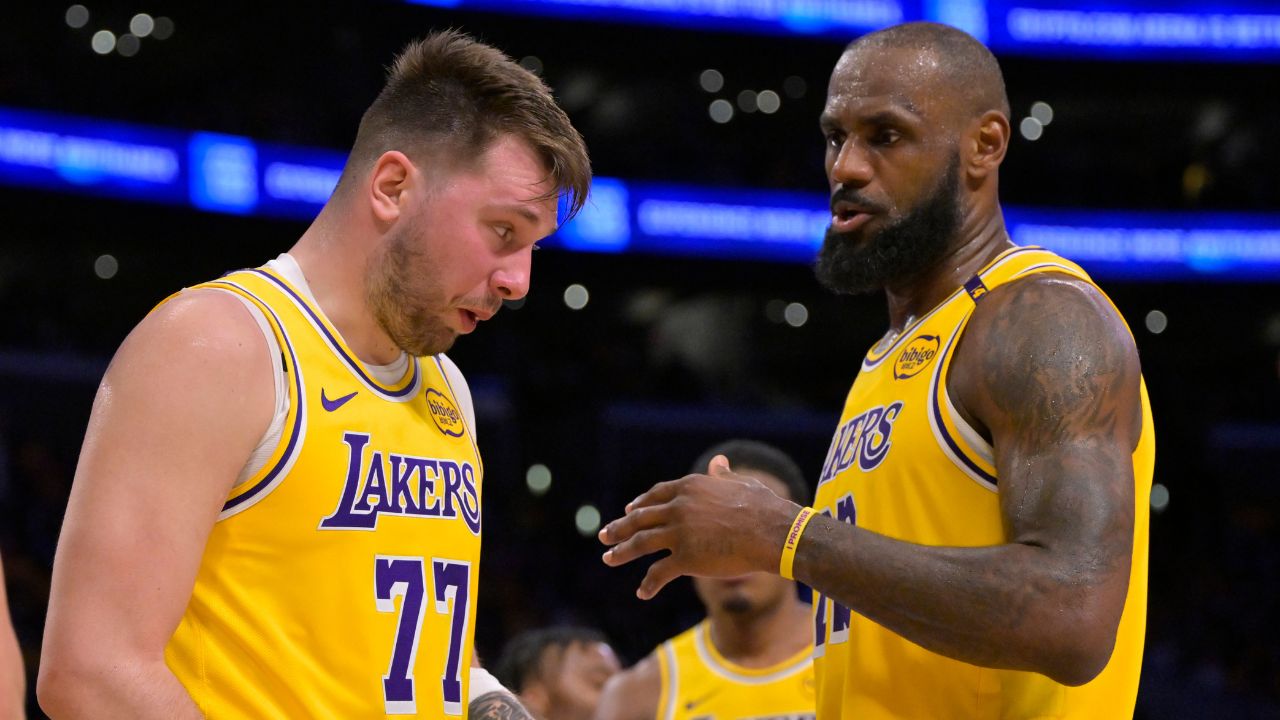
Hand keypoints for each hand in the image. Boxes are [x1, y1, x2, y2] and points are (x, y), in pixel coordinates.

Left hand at [598, 455, 799, 598]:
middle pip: (640, 518)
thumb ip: (723, 476)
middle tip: (604, 534)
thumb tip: (718, 461)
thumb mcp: (740, 484)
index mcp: (689, 487)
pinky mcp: (685, 558)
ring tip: (608, 558)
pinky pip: (659, 573)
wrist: (774, 532)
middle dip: (619, 527)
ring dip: (621, 551)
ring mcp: (679, 533)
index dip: (640, 504)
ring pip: (641, 543)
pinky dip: (648, 584)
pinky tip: (641, 593)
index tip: (628, 510)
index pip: (656, 496)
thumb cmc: (764, 507)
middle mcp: (678, 507)